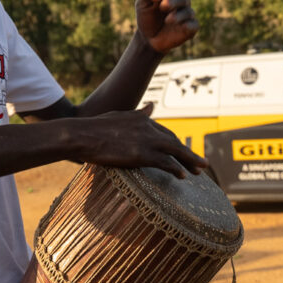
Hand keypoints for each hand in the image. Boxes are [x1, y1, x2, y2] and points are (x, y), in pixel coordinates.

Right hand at [70, 105, 206, 176]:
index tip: (183, 151)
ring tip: (201, 170)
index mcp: (142, 119)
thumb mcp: (119, 115)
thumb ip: (138, 113)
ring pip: (176, 151)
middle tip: (201, 163)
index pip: (165, 133)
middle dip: (189, 153)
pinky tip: (183, 176)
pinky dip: (176, 169)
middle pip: (175, 141)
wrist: (82, 134)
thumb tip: (151, 106)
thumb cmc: (93, 128)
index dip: (176, 143)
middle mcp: (148, 128)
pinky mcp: (141, 154)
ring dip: (190, 161)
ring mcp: (146, 141)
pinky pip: (165, 163)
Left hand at [135, 0, 197, 52]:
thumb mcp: (144, 3)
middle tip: (162, 7)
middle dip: (172, 2)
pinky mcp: (191, 29)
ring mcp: (187, 16)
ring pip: (188, 11)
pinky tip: (180, 26)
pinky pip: (194, 24)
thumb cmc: (146, 18)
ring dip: (178, 15)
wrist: (148, 39)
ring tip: (168, 20)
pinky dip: (187, 24)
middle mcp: (181, 3)